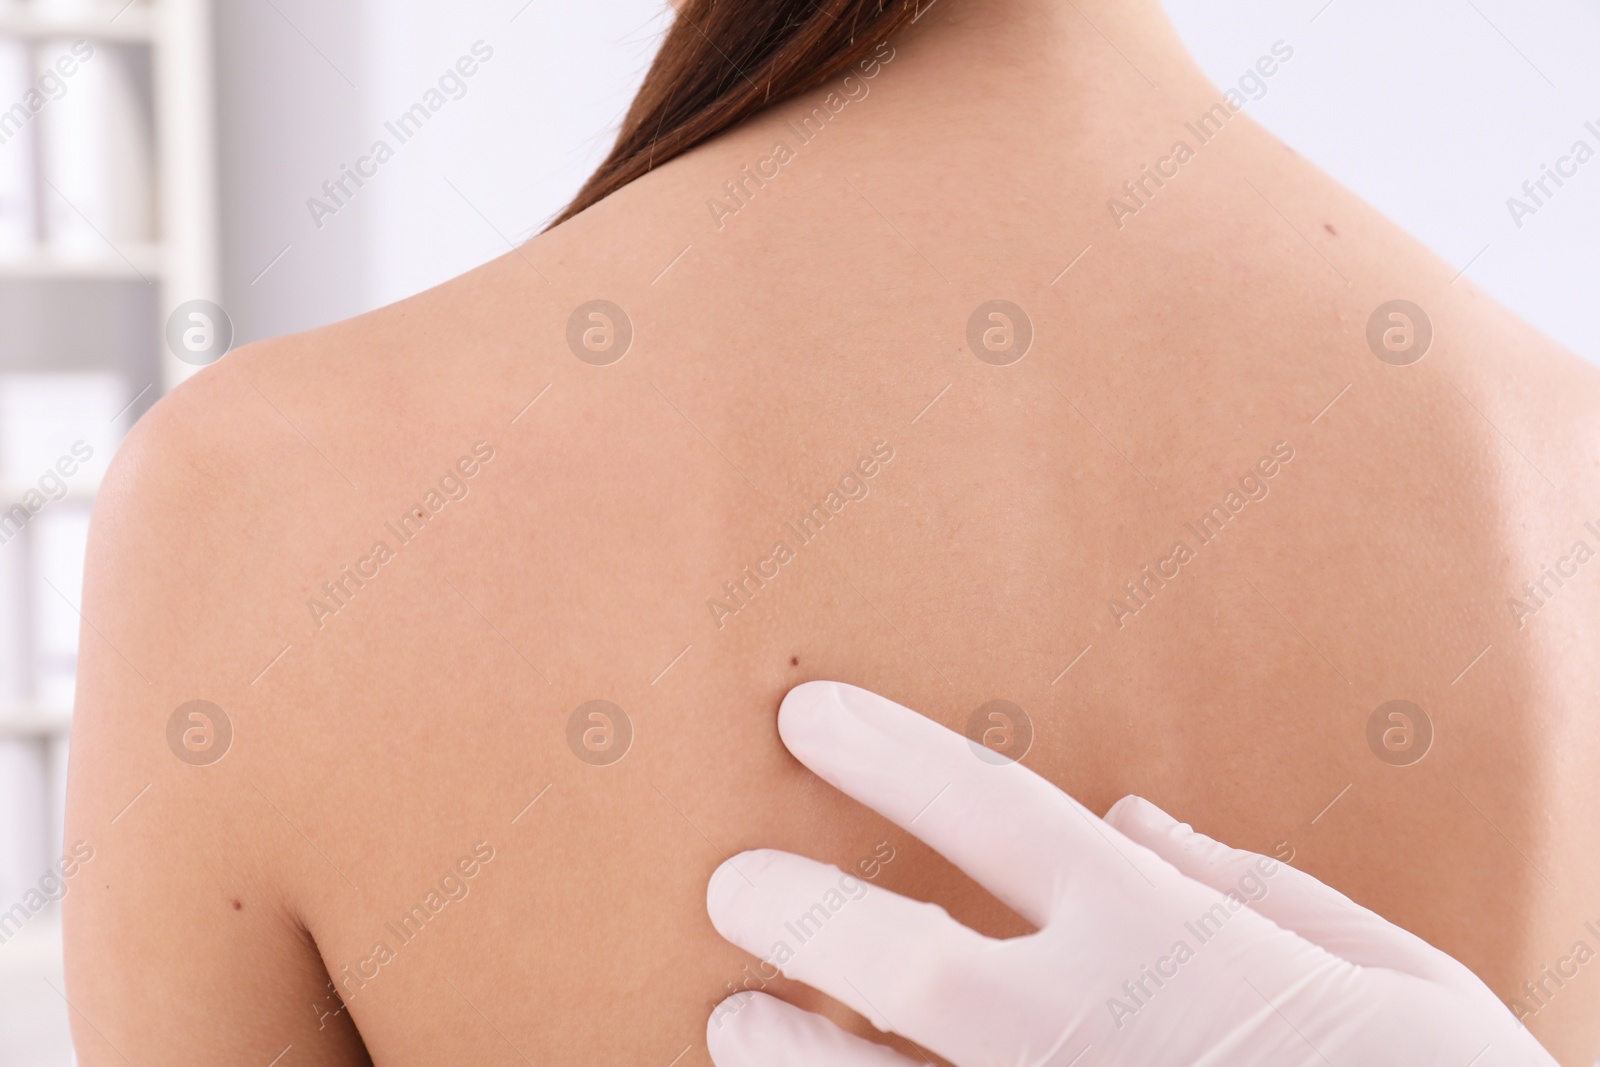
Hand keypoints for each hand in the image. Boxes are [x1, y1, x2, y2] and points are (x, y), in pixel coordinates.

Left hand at [703, 681, 1554, 1065]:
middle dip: (804, 913)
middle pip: (903, 959)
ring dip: (793, 1051)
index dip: (888, 756)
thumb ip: (1246, 881)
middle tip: (734, 885)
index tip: (807, 717)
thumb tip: (1130, 819)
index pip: (994, 814)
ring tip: (733, 1018)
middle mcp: (1085, 1031)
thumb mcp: (1380, 967)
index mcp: (1162, 936)